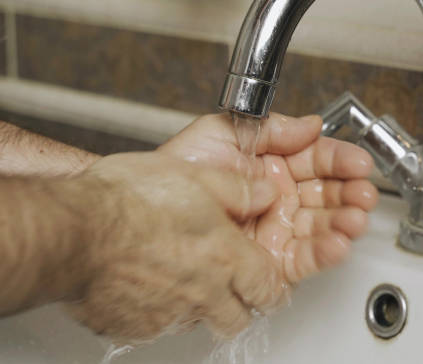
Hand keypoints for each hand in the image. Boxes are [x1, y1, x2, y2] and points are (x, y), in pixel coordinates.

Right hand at [67, 152, 285, 341]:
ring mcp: (167, 315)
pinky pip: (154, 327)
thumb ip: (236, 189)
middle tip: (227, 286)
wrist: (72, 230)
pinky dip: (155, 311)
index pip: (267, 288)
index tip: (264, 282)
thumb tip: (264, 194)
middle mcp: (203, 293)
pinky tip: (143, 284)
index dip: (270, 286)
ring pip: (196, 323)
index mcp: (224, 257)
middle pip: (237, 319)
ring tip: (178, 277)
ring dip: (196, 306)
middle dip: (239, 306)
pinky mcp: (133, 328)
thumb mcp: (193, 175)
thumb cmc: (127, 200)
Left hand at [158, 113, 377, 282]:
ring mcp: (276, 230)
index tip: (358, 163)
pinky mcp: (270, 263)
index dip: (339, 161)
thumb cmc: (179, 170)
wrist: (149, 209)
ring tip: (356, 218)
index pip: (316, 160)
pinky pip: (304, 258)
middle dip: (349, 194)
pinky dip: (325, 252)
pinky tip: (339, 243)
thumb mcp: (224, 132)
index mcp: (272, 166)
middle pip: (325, 195)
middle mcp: (279, 198)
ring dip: (344, 223)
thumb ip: (272, 128)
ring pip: (320, 227)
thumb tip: (311, 125)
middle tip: (364, 193)